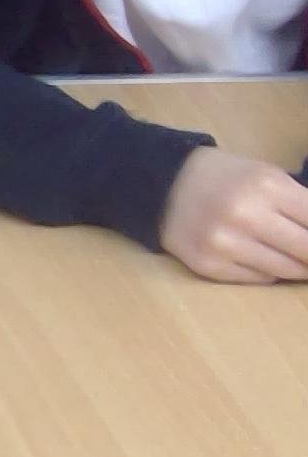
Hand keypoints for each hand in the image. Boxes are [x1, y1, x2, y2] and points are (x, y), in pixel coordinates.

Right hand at [158, 147, 307, 283]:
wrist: (163, 185)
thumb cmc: (226, 179)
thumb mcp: (268, 176)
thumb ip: (301, 204)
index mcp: (266, 186)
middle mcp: (245, 215)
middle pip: (307, 250)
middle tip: (307, 252)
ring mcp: (224, 243)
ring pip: (286, 269)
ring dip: (296, 265)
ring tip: (293, 256)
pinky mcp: (208, 265)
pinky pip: (259, 279)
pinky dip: (268, 271)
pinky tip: (260, 256)